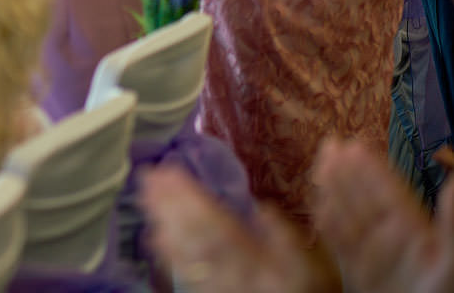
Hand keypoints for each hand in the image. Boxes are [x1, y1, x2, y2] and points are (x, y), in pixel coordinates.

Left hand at [139, 166, 338, 292]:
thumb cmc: (305, 291)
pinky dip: (168, 256)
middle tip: (146, 176)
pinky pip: (188, 276)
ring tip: (144, 196)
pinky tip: (152, 237)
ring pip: (187, 252)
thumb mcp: (310, 267)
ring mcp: (219, 286)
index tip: (170, 171)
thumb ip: (287, 240)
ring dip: (163, 223)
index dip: (191, 197)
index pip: (217, 223)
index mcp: (256, 259)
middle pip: (195, 234)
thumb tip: (264, 208)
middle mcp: (232, 272)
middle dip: (170, 203)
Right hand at [313, 138, 453, 292]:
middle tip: (332, 142)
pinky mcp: (354, 271)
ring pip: (346, 213)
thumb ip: (452, 222)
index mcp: (415, 230)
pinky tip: (317, 203)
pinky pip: (336, 241)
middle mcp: (389, 237)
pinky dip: (325, 222)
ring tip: (321, 162)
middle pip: (363, 196)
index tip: (358, 144)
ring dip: (332, 187)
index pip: (390, 191)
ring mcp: (370, 253)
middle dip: (347, 169)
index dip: (374, 168)